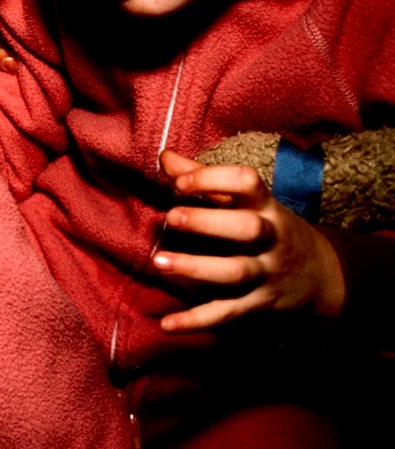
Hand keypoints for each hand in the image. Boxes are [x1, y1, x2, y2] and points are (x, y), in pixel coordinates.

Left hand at [152, 149, 345, 332]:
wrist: (323, 277)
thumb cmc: (268, 227)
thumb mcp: (247, 202)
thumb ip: (205, 179)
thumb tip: (164, 157)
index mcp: (265, 206)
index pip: (247, 182)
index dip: (214, 179)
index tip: (179, 182)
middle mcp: (270, 239)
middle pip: (248, 229)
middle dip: (209, 223)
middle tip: (171, 218)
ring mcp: (266, 273)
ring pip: (236, 272)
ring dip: (196, 268)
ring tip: (158, 262)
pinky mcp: (258, 305)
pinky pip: (228, 313)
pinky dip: (197, 321)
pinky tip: (167, 324)